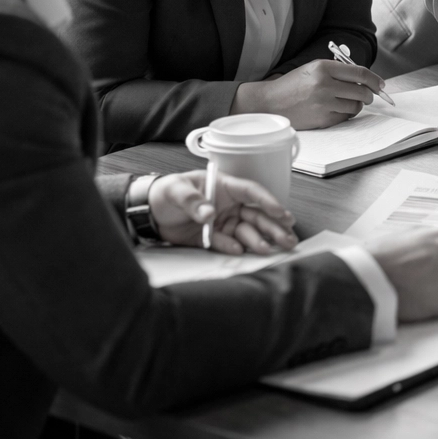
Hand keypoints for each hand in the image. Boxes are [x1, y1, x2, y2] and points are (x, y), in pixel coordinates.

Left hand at [147, 171, 297, 254]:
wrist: (148, 212)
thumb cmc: (165, 193)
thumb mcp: (176, 190)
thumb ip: (192, 201)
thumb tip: (209, 213)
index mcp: (225, 187)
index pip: (252, 192)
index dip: (269, 202)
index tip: (282, 213)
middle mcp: (229, 205)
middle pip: (256, 215)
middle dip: (274, 227)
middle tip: (288, 239)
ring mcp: (224, 222)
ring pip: (247, 231)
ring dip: (258, 240)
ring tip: (267, 250)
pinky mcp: (214, 237)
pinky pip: (227, 243)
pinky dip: (232, 248)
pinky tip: (239, 252)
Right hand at [232, 59, 386, 129]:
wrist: (270, 103)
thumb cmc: (294, 84)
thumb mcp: (313, 68)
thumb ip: (338, 71)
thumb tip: (366, 79)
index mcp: (323, 68)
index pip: (360, 73)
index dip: (375, 80)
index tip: (380, 84)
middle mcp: (324, 85)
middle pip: (362, 91)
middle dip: (369, 94)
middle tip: (368, 95)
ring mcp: (324, 103)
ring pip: (356, 106)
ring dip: (358, 105)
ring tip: (348, 101)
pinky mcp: (322, 119)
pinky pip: (345, 117)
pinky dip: (346, 114)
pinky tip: (337, 109)